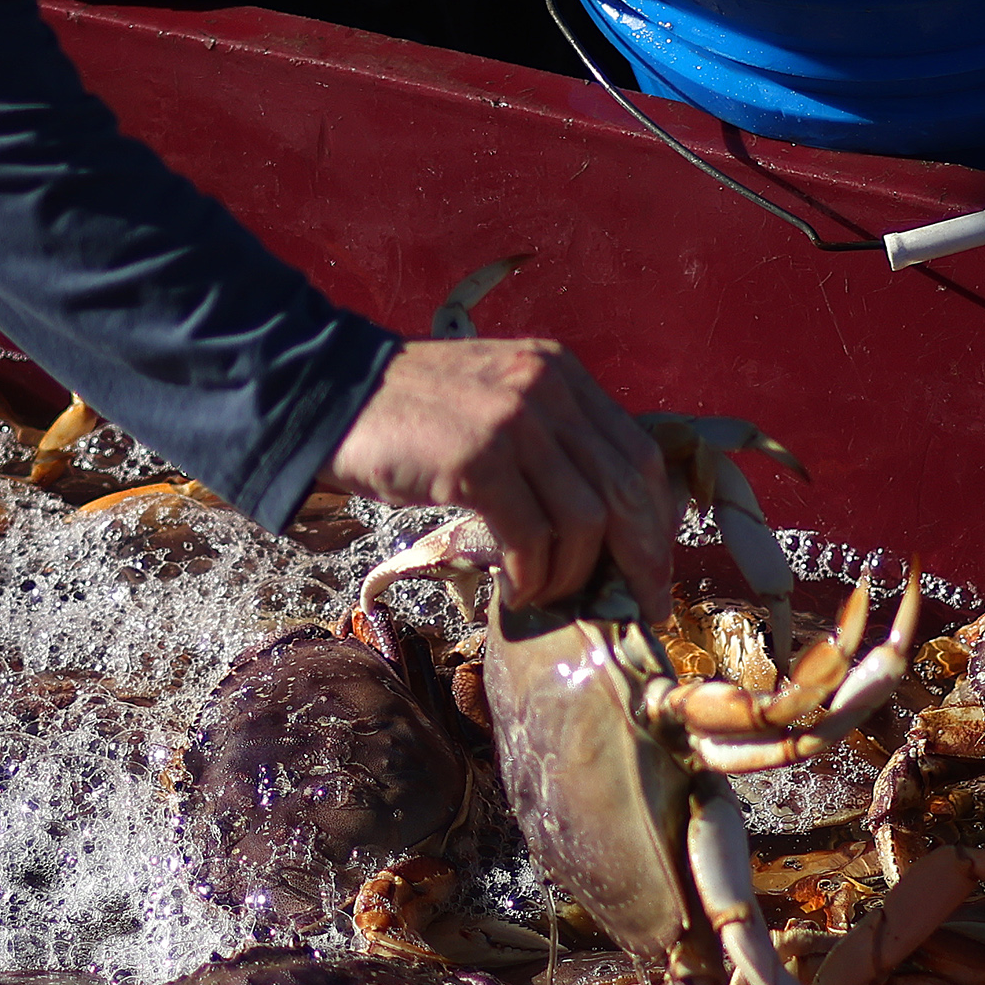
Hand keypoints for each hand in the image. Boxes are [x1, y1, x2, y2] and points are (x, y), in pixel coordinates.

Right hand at [325, 337, 674, 620]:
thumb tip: (605, 523)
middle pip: (627, 489)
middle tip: (640, 609)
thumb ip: (550, 442)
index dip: (657, 523)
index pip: (640, 454)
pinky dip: (532, 575)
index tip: (654, 573)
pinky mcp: (476, 460)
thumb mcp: (497, 405)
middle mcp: (546, 389)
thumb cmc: (410, 417)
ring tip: (545, 593)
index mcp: (560, 374)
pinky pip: (531, 536)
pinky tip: (515, 589)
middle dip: (640, 561)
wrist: (326, 397)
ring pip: (585, 519)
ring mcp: (512, 421)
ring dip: (571, 573)